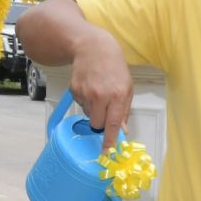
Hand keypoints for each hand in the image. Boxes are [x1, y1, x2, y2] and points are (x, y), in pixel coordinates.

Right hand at [69, 32, 134, 149]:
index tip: (106, 152)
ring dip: (93, 110)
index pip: (113, 124)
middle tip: (104, 109)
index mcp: (117, 95)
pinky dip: (85, 101)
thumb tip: (122, 132)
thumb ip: (124, 111)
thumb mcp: (127, 88)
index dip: (109, 140)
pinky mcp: (74, 89)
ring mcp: (85, 92)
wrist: (94, 48)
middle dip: (100, 122)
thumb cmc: (114, 68)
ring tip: (98, 92)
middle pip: (96, 124)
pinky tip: (90, 87)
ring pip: (87, 115)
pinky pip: (80, 105)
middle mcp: (101, 95)